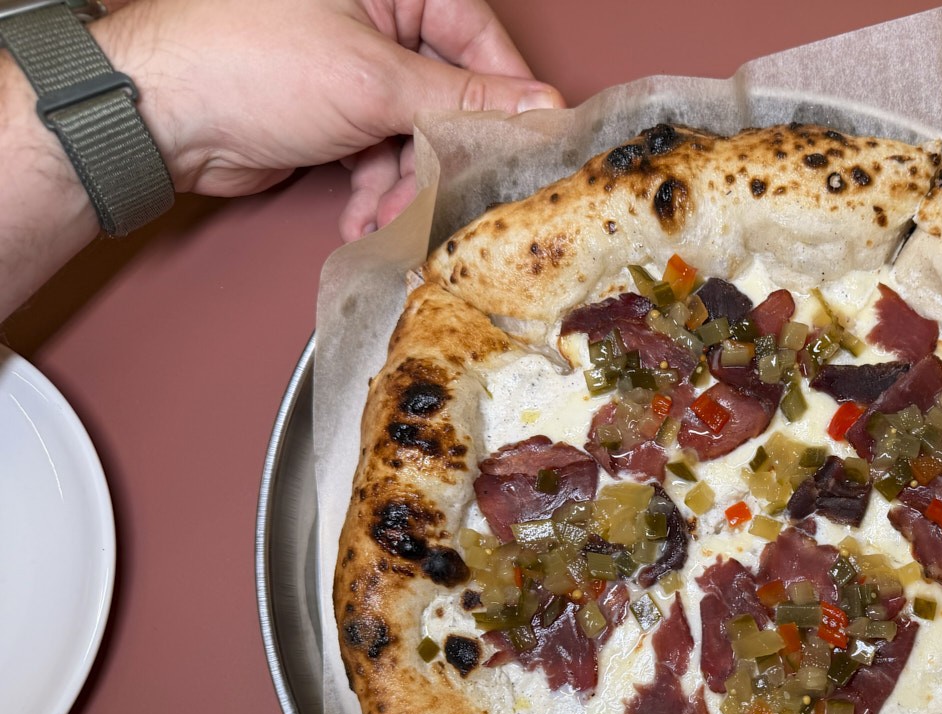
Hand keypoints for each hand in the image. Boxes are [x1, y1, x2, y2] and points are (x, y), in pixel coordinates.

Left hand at [93, 0, 563, 239]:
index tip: (529, 142)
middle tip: (451, 193)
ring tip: (389, 214)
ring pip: (416, 133)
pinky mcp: (334, 112)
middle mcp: (373, 15)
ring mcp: (352, 65)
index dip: (504, 94)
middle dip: (443, 154)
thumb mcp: (372, 80)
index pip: (478, 35)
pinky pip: (382, 154)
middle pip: (449, 92)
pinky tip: (363, 217)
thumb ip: (462, 98)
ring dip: (407, 184)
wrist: (158, 116)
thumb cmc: (242, 62)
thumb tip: (536, 108)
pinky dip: (376, 191)